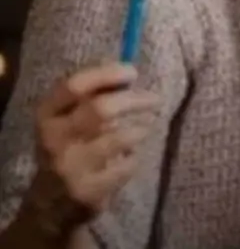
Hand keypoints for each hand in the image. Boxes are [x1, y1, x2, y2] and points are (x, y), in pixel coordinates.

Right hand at [22, 63, 160, 233]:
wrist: (50, 204)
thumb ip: (91, 97)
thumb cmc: (69, 149)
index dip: (106, 74)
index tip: (133, 71)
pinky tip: (129, 158)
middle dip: (135, 100)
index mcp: (46, 116)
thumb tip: (130, 73)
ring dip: (139, 130)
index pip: (73, 86)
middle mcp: (52, 140)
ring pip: (120, 137)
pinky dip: (135, 157)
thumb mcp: (66, 121)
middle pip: (101, 108)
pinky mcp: (87, 191)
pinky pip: (127, 165)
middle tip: (155, 99)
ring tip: (143, 129)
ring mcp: (68, 168)